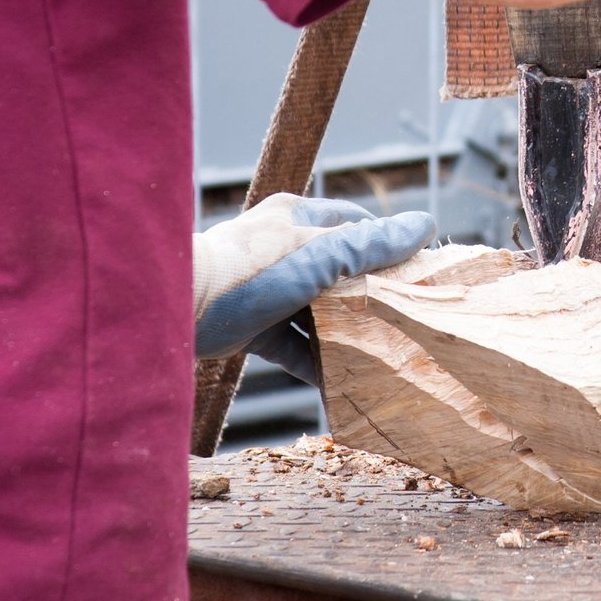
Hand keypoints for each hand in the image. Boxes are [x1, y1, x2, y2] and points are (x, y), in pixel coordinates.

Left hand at [193, 193, 435, 383]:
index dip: (387, 245)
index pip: (355, 224)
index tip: (416, 271)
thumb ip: (371, 245)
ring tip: (379, 353)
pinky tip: (341, 381)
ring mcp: (267, 290)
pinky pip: (293, 346)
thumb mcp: (320, 254)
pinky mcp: (252, 327)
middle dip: (369, 295)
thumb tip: (424, 225)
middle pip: (340, 272)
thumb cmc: (249, 272)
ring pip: (318, 312)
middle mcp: (283, 250)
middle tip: (405, 317)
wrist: (176, 311)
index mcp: (298, 219)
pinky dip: (316, 362)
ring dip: (344, 332)